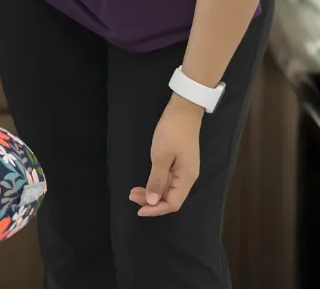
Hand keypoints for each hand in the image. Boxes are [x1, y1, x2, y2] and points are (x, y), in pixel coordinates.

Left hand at [129, 95, 202, 216]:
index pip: (172, 203)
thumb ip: (157, 180)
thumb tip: (153, 201)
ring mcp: (184, 169)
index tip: (138, 209)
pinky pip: (168, 179)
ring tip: (134, 191)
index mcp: (186, 178)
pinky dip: (156, 183)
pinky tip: (146, 182)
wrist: (183, 110)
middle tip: (131, 196)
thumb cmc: (172, 131)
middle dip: (151, 201)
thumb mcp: (161, 155)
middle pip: (170, 197)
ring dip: (152, 192)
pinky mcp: (180, 161)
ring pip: (168, 189)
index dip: (156, 210)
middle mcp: (187, 177)